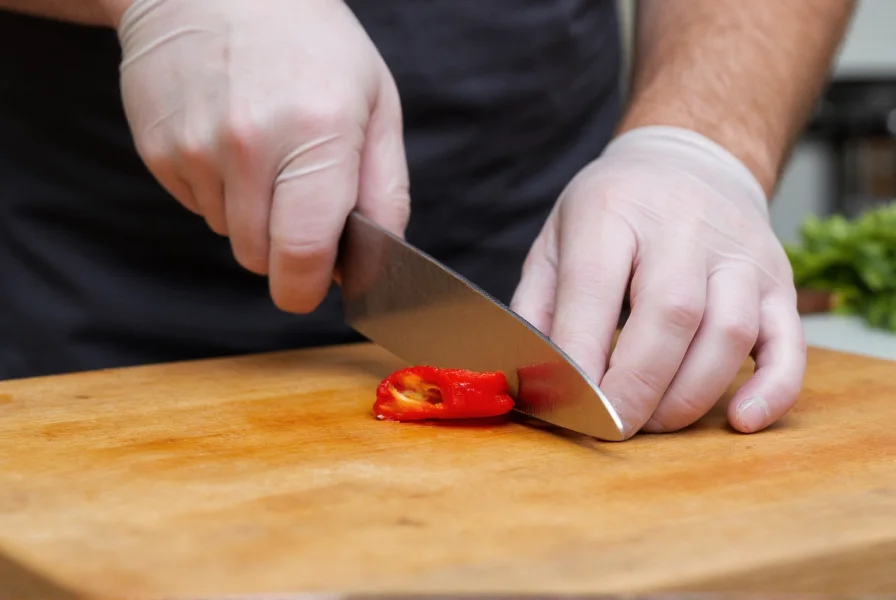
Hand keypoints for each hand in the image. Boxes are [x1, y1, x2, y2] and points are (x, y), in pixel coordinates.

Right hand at [114, 0, 409, 311]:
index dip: (309, 287)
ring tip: (265, 153)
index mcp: (317, 133)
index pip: (302, 253)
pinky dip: (220, 192)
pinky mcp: (158, 151)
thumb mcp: (375, 104)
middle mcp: (249, 145)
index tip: (315, 284)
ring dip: (252, 217)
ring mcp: (195, 148)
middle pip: (261, 258)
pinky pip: (198, 207)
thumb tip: (375, 263)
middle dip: (286, 249)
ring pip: (229, 235)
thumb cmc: (312, 44)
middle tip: (299, 198)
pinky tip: (230, 140)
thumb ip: (385, 191)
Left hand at [511, 126, 804, 438]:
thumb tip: (529, 380)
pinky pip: (789, 341)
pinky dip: (773, 388)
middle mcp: (683, 226)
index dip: (581, 358)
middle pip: (671, 314)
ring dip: (689, 394)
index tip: (569, 407)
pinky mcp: (778, 281)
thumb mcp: (558, 240)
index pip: (594, 288)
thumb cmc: (613, 213)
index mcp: (612, 210)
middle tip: (612, 428)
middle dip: (637, 387)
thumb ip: (538, 307)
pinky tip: (742, 419)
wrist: (688, 162)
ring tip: (654, 421)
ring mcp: (739, 253)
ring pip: (729, 332)